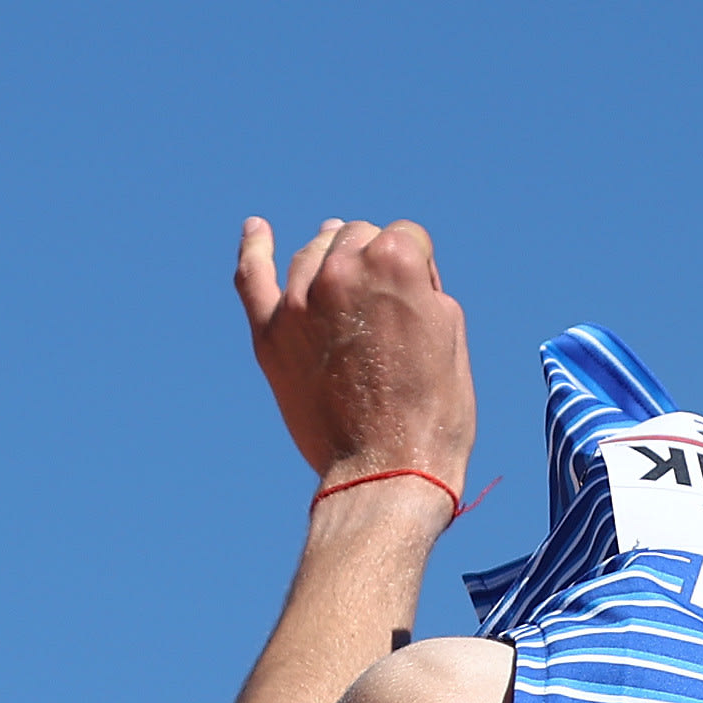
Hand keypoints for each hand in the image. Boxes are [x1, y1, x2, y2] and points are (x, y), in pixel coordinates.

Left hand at [234, 216, 474, 488]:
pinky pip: (252, 275)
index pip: (409, 237)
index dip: (422, 270)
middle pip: (357, 237)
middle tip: (389, 310)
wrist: (387, 472)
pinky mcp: (270, 332)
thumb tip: (399, 277)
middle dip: (376, 261)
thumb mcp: (450, 337)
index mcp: (394, 262)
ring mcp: (300, 300)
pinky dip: (254, 248)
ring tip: (342, 274)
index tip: (423, 306)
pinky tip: (255, 229)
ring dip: (332, 258)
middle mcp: (342, 270)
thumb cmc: (432, 413)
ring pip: (313, 252)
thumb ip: (423, 290)